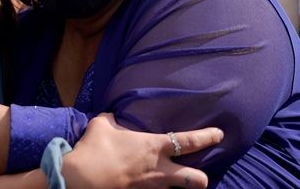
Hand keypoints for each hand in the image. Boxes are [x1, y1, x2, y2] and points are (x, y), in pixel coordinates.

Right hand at [62, 113, 222, 188]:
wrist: (81, 178)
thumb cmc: (94, 148)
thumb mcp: (102, 125)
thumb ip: (113, 120)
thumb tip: (113, 119)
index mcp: (153, 147)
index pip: (189, 141)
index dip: (207, 137)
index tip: (219, 134)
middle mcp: (159, 170)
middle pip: (197, 179)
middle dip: (200, 178)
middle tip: (197, 174)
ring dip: (177, 188)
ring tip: (172, 184)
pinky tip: (145, 188)